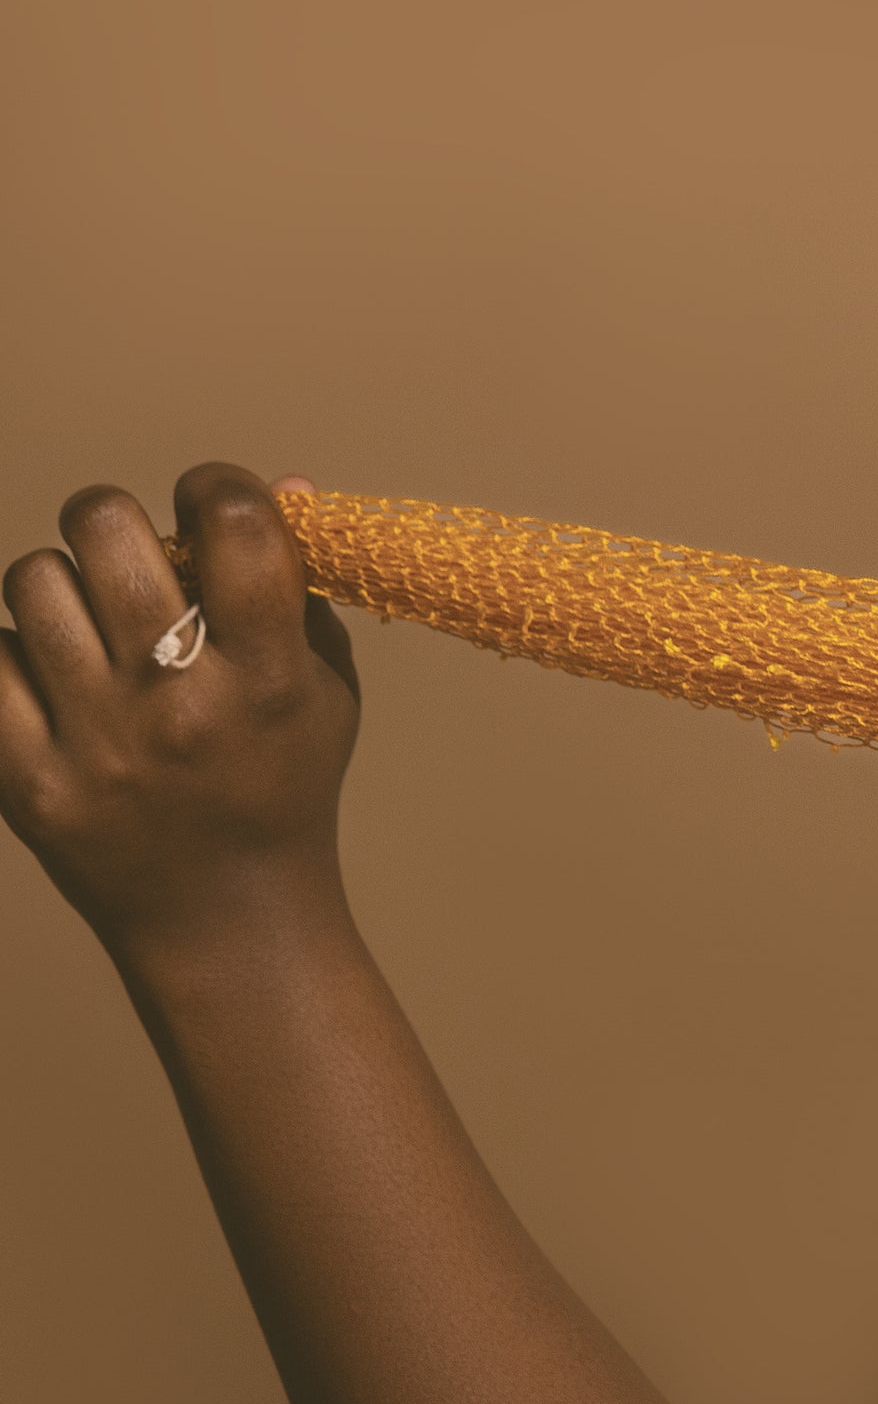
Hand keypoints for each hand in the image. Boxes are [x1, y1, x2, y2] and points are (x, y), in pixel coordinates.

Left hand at [0, 463, 360, 949]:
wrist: (228, 918)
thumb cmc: (281, 784)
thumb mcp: (321, 690)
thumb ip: (300, 589)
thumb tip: (282, 484)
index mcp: (268, 678)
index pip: (236, 526)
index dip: (215, 485)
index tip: (209, 502)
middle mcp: (180, 703)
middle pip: (106, 528)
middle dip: (115, 522)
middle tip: (127, 554)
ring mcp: (96, 743)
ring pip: (32, 580)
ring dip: (61, 585)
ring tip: (88, 623)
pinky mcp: (27, 779)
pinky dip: (16, 654)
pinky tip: (51, 679)